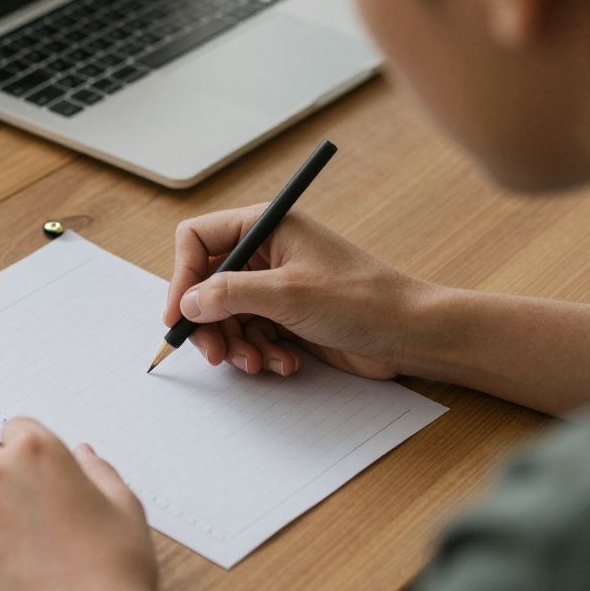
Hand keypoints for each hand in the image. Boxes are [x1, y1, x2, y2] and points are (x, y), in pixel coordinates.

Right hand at [165, 204, 435, 379]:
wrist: (410, 334)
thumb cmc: (360, 300)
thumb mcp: (286, 294)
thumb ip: (229, 294)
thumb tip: (188, 302)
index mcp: (266, 226)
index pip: (198, 240)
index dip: (182, 276)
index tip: (180, 315)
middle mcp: (266, 252)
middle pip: (207, 284)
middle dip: (208, 323)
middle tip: (214, 354)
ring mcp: (276, 286)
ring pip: (226, 316)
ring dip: (236, 345)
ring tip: (259, 364)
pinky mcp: (286, 316)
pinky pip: (250, 335)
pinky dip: (260, 353)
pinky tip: (284, 363)